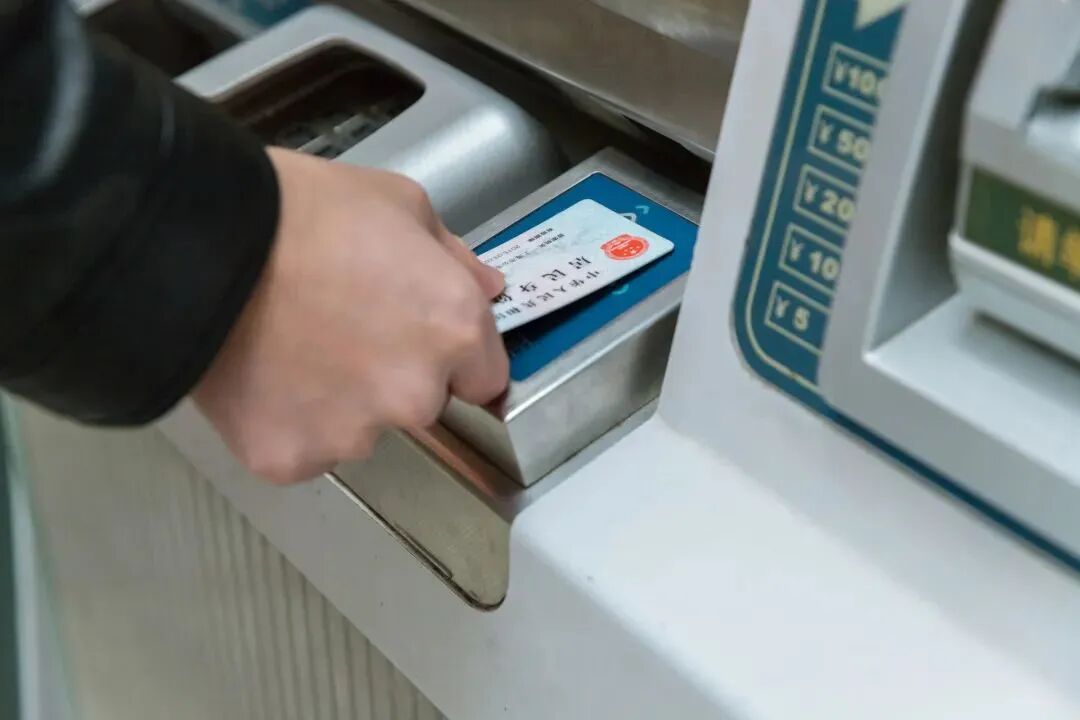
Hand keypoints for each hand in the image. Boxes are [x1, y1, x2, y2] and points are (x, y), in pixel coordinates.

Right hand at [192, 148, 508, 483]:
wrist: (200, 244)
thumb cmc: (303, 212)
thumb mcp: (399, 204)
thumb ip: (455, 258)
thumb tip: (489, 289)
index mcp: (455, 330)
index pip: (485, 376)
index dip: (452, 354)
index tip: (415, 335)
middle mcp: (417, 395)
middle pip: (422, 405)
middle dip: (394, 377)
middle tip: (341, 330)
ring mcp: (354, 435)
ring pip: (361, 430)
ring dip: (340, 403)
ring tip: (293, 348)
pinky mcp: (292, 458)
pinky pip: (304, 448)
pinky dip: (288, 422)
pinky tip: (264, 377)